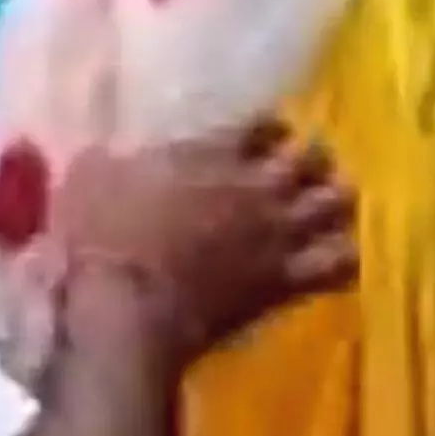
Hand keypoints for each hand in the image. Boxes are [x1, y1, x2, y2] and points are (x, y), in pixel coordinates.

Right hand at [53, 122, 356, 356]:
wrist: (126, 310)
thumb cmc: (100, 241)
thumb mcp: (90, 177)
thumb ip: (112, 157)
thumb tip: (109, 151)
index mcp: (211, 151)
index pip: (264, 125)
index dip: (268, 130)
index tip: (263, 139)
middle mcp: (257, 184)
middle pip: (313, 156)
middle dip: (312, 158)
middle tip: (302, 170)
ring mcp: (277, 233)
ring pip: (339, 201)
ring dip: (336, 200)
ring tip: (327, 207)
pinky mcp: (285, 281)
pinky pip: (340, 264)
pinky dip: (344, 258)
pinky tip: (336, 257)